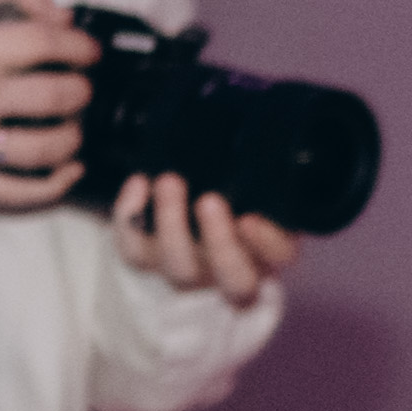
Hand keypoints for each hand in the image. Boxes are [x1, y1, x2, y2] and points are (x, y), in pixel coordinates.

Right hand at [0, 0, 96, 208]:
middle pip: (52, 97)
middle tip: (81, 91)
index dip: (78, 46)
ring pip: (43, 149)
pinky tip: (70, 167)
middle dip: (82, 93)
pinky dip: (57, 183)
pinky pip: (20, 192)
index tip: (89, 52)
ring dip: (74, 138)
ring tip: (72, 127)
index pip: (41, 41)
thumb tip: (66, 18)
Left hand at [113, 169, 300, 307]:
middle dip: (220, 242)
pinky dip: (131, 218)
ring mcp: (191, 270)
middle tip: (210, 200)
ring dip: (172, 225)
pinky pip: (135, 252)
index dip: (266, 243)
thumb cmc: (233, 187)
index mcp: (270, 247)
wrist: (184, 205)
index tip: (250, 218)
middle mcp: (234, 268)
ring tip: (168, 181)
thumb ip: (265, 168)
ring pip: (182, 269)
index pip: (280, 256)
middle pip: (234, 278)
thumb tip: (267, 133)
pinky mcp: (150, 261)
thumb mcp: (258, 179)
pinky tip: (138, 184)